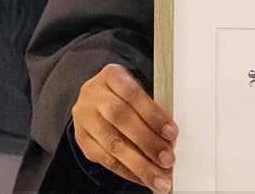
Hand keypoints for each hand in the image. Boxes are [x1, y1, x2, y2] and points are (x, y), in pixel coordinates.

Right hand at [71, 63, 178, 191]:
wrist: (95, 100)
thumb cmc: (123, 96)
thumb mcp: (136, 91)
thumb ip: (150, 110)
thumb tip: (170, 140)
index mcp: (111, 76)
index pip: (132, 94)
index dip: (153, 115)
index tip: (172, 134)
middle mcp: (93, 95)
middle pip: (120, 118)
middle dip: (147, 142)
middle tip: (167, 159)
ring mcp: (84, 118)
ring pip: (112, 144)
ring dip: (139, 164)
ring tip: (159, 177)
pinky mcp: (82, 139)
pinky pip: (106, 160)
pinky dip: (128, 172)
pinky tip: (143, 178)